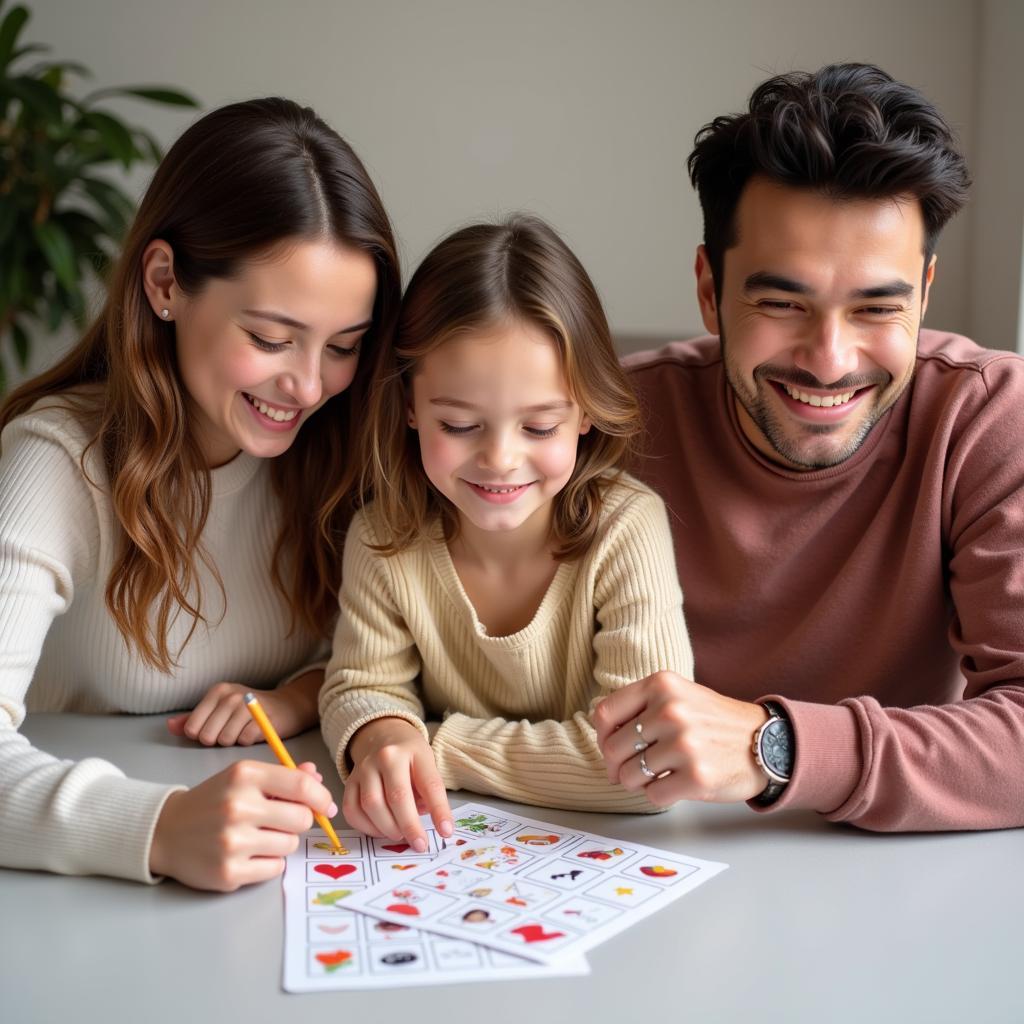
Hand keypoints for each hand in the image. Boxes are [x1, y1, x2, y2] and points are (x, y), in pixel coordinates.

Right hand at [149, 760, 336, 890]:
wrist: (165, 831)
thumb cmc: (213, 800)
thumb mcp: (244, 778)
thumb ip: (283, 776)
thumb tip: (317, 778)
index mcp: (244, 775)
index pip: (301, 785)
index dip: (321, 797)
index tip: (325, 806)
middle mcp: (238, 806)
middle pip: (301, 818)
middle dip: (299, 820)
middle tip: (280, 821)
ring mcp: (232, 842)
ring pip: (290, 844)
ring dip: (282, 842)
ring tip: (258, 836)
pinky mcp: (228, 873)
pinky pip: (274, 868)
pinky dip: (268, 863)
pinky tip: (248, 854)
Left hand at [166, 673, 319, 746]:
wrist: (288, 706)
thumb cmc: (249, 710)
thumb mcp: (220, 709)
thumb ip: (193, 718)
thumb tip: (169, 726)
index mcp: (218, 691)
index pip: (192, 727)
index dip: (202, 735)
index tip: (216, 729)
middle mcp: (232, 696)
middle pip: (207, 736)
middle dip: (218, 740)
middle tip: (231, 731)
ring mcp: (249, 706)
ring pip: (225, 740)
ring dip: (234, 741)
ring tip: (244, 731)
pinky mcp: (264, 719)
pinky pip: (244, 742)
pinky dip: (248, 742)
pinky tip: (256, 732)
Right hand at [345, 717, 452, 851]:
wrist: (382, 736)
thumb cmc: (410, 757)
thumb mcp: (427, 765)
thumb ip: (427, 793)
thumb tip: (421, 824)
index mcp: (414, 751)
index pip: (430, 784)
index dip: (439, 810)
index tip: (446, 831)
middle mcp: (387, 757)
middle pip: (397, 796)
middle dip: (410, 826)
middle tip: (420, 844)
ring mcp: (364, 768)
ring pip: (371, 805)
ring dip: (387, 828)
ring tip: (400, 835)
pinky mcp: (349, 781)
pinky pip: (352, 810)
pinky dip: (366, 827)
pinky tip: (380, 830)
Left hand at [593, 671, 769, 806]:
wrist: (765, 742)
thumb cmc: (713, 722)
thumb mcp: (677, 695)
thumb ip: (639, 707)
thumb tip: (601, 738)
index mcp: (662, 685)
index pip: (604, 714)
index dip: (602, 736)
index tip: (612, 746)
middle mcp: (671, 711)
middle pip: (612, 749)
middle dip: (617, 765)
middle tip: (632, 770)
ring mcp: (684, 745)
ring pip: (629, 776)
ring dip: (637, 782)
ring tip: (656, 775)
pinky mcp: (697, 777)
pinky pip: (652, 795)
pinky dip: (658, 795)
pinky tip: (675, 784)